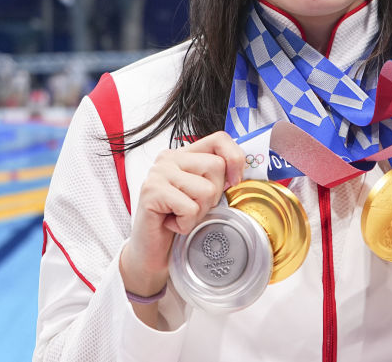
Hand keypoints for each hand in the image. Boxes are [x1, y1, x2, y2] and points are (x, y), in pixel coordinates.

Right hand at [119, 131, 245, 298]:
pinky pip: (189, 207)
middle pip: (216, 166)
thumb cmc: (179, 221)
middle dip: (213, 195)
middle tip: (193, 208)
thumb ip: (217, 178)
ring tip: (181, 216)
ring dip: (198, 212)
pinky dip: (186, 224)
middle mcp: (169, 158)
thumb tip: (240, 174)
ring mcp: (158, 173)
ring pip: (205, 189)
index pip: (219, 139)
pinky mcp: (151, 191)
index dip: (235, 158)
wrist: (153, 251)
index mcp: (184, 154)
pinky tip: (172, 224)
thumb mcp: (203, 195)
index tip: (234, 182)